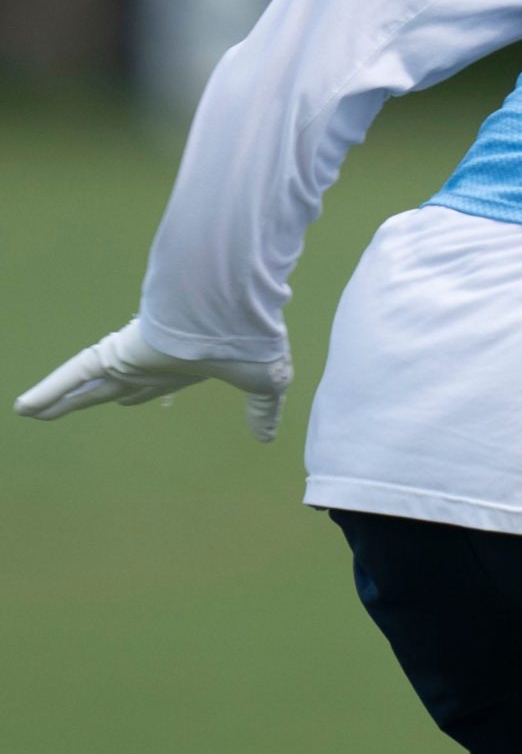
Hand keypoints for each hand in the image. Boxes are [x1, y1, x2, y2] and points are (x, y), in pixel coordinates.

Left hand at [15, 321, 290, 442]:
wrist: (234, 315)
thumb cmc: (251, 342)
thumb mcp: (264, 383)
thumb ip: (260, 410)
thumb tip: (265, 437)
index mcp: (185, 366)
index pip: (155, 385)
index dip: (140, 395)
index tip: (129, 403)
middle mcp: (153, 362)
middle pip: (112, 387)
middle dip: (91, 398)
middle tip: (68, 407)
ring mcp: (131, 359)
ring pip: (84, 386)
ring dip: (58, 400)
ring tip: (30, 412)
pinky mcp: (115, 355)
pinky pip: (72, 376)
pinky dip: (48, 392)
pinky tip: (23, 409)